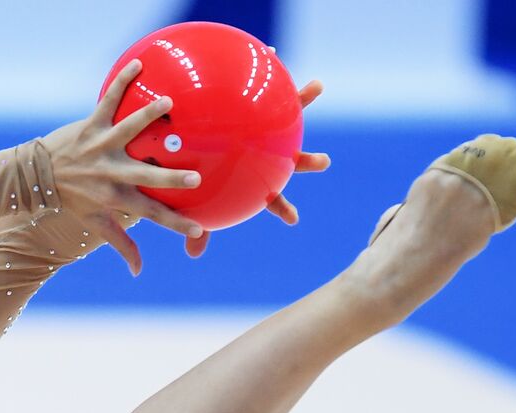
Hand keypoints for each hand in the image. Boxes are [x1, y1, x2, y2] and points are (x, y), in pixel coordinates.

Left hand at [42, 59, 205, 275]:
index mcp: (116, 198)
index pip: (152, 215)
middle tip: (195, 179)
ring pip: (128, 130)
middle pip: (146, 178)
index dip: (176, 225)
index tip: (199, 231)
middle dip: (170, 180)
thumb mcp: (96, 224)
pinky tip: (138, 64)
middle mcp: (111, 173)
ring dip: (148, 117)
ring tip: (169, 104)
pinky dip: (122, 82)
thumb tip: (139, 272)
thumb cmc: (72, 200)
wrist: (36, 175)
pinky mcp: (91, 125)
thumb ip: (122, 244)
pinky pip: (108, 101)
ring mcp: (101, 146)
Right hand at [183, 79, 331, 258]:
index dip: (281, 208)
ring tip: (316, 86)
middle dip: (307, 161)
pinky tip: (271, 55)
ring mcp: (264, 126)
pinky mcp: (255, 101)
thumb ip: (197, 226)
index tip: (293, 219)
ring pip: (287, 115)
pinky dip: (268, 68)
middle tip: (323, 162)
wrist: (194, 140)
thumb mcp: (196, 201)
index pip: (270, 198)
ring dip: (302, 100)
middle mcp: (266, 153)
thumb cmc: (196, 177)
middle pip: (289, 159)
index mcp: (255, 178)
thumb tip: (192, 254)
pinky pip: (263, 83)